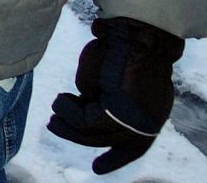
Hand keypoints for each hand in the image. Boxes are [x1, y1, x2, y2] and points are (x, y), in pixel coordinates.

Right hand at [48, 17, 183, 173]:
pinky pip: (84, 121)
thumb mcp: (118, 79)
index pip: (135, 147)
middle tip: (54, 125)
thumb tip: (89, 105)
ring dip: (69, 122)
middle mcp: (146, 123)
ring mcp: (133, 122)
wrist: (137, 36)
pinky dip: (68, 110)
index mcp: (152, 115)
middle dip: (77, 136)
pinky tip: (61, 99)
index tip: (97, 169)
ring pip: (93, 133)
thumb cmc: (129, 48)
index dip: (116, 158)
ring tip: (56, 107)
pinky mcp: (115, 115)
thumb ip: (109, 98)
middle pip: (107, 140)